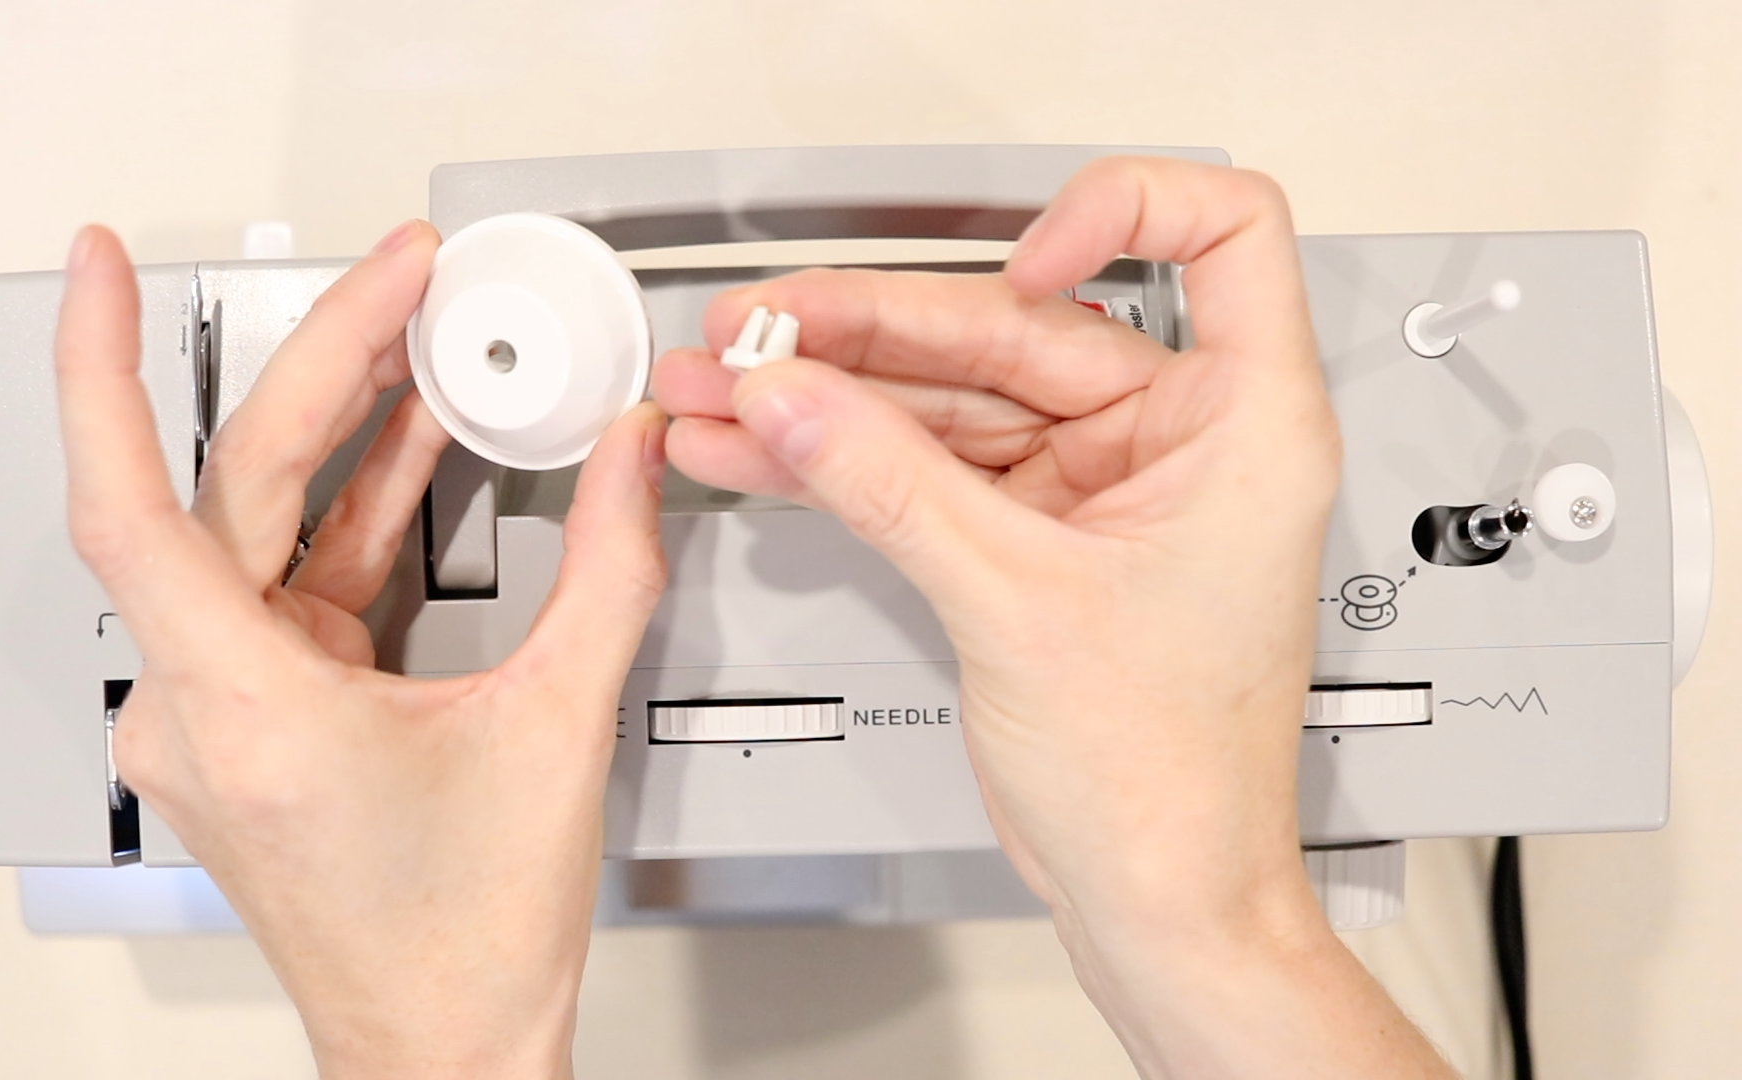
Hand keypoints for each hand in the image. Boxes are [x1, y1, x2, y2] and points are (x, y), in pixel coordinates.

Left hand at [55, 221, 667, 1079]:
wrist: (442, 1043)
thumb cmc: (464, 941)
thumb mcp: (558, 728)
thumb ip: (610, 568)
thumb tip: (630, 459)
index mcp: (246, 710)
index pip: (125, 503)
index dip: (100, 366)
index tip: (98, 269)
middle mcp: (196, 710)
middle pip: (227, 485)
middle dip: (324, 363)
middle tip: (397, 278)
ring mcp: (212, 716)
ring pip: (250, 528)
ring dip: (339, 434)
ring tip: (418, 342)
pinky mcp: (245, 719)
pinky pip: (277, 581)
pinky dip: (344, 513)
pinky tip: (407, 452)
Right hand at [653, 158, 1452, 1077]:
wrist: (1156, 893)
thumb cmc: (1174, 780)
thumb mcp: (1019, 606)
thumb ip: (892, 487)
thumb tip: (800, 400)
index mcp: (1243, 425)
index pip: (1219, 235)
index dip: (1118, 213)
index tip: (1015, 256)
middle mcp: (1175, 441)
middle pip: (1015, 324)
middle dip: (870, 327)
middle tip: (761, 331)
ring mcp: (1096, 488)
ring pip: (949, 397)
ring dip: (830, 395)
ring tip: (727, 386)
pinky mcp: (1034, 537)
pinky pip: (924, 467)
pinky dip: (842, 459)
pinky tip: (762, 447)